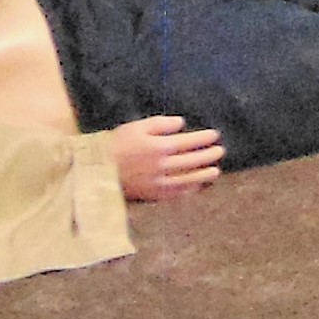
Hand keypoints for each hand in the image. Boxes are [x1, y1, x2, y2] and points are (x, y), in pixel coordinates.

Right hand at [108, 116, 225, 204]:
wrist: (98, 169)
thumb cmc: (117, 143)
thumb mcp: (137, 126)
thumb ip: (161, 124)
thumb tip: (181, 124)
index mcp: (158, 146)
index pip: (188, 142)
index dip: (204, 139)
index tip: (215, 135)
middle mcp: (162, 166)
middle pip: (191, 161)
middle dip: (208, 156)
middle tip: (220, 151)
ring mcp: (158, 182)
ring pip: (187, 179)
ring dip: (203, 175)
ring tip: (216, 171)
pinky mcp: (153, 194)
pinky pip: (176, 194)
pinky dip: (189, 190)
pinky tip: (197, 187)